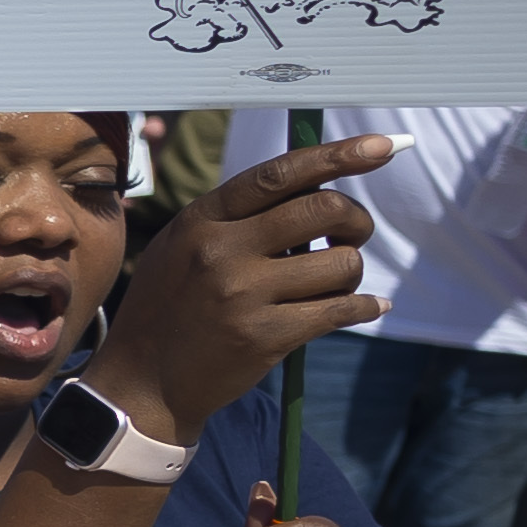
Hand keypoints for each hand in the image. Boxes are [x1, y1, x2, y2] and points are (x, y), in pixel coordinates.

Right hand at [90, 131, 395, 438]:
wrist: (143, 381)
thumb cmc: (169, 307)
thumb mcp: (182, 248)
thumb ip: (235, 217)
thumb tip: (315, 187)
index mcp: (201, 221)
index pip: (279, 175)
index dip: (337, 155)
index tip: (384, 146)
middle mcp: (220, 252)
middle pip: (324, 210)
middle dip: (356, 220)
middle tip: (353, 235)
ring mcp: (242, 295)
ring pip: (342, 263)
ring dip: (351, 273)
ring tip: (331, 285)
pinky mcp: (264, 336)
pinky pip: (343, 309)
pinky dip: (365, 307)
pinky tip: (367, 308)